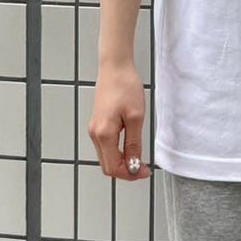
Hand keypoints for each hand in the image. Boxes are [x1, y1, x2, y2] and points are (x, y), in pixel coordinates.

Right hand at [88, 61, 150, 180]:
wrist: (115, 67)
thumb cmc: (125, 86)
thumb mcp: (135, 117)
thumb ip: (133, 144)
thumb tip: (134, 165)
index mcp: (103, 134)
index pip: (113, 167)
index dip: (130, 174)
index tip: (145, 172)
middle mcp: (95, 134)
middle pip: (107, 165)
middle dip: (126, 171)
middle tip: (143, 168)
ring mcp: (95, 129)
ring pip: (106, 157)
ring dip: (122, 162)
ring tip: (139, 158)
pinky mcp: (98, 123)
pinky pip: (106, 146)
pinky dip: (117, 152)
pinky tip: (130, 147)